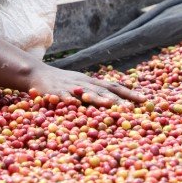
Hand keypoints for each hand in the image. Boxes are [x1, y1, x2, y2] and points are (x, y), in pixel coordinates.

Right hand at [27, 64, 145, 107]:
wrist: (36, 74)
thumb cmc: (62, 83)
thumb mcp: (82, 84)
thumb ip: (97, 92)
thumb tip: (117, 100)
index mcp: (91, 82)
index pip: (114, 87)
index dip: (129, 93)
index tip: (144, 100)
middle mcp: (84, 83)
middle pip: (104, 90)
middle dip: (118, 98)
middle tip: (132, 107)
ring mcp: (71, 87)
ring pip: (87, 93)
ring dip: (99, 99)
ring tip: (111, 105)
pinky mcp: (56, 93)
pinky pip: (65, 98)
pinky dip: (72, 101)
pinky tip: (78, 106)